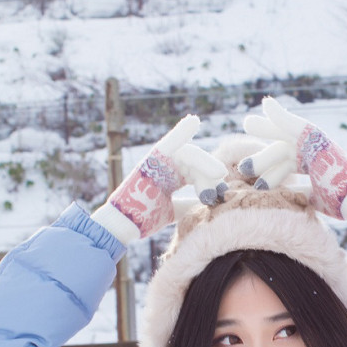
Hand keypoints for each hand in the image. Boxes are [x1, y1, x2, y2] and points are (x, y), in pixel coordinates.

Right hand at [92, 114, 227, 242]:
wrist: (123, 224)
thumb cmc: (144, 218)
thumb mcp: (173, 210)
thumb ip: (188, 204)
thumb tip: (208, 203)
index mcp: (171, 177)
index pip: (196, 172)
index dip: (210, 180)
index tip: (222, 191)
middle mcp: (166, 166)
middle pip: (195, 161)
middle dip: (210, 170)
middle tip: (223, 181)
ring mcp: (158, 161)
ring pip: (188, 154)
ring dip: (204, 162)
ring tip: (219, 173)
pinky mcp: (151, 158)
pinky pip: (168, 143)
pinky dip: (180, 132)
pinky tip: (193, 121)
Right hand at [241, 97, 346, 220]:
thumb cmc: (331, 165)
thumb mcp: (309, 140)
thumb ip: (286, 122)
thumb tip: (265, 102)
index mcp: (311, 142)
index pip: (283, 132)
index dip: (266, 128)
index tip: (246, 124)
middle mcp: (313, 158)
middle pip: (282, 155)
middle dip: (262, 160)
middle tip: (243, 168)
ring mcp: (316, 178)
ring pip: (287, 175)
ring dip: (271, 179)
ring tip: (256, 187)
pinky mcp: (319, 198)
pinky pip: (298, 194)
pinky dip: (285, 194)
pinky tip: (271, 198)